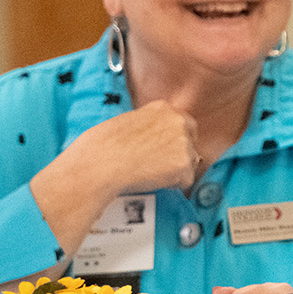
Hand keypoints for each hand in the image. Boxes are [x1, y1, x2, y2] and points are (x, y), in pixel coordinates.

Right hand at [32, 99, 203, 253]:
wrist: (100, 163)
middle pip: (192, 142)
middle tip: (157, 165)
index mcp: (163, 108)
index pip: (183, 124)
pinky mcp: (185, 165)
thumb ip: (149, 128)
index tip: (161, 150)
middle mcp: (178, 121)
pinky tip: (152, 180)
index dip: (173, 141)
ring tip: (148, 172)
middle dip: (180, 154)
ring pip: (189, 163)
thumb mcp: (129, 123)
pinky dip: (172, 185)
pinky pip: (185, 181)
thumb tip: (159, 143)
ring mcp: (184, 143)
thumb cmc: (104, 145)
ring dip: (174, 171)